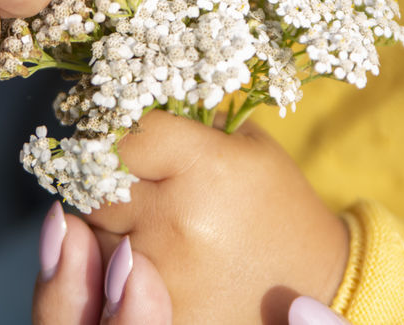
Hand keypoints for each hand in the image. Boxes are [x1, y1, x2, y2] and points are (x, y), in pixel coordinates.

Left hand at [32, 112, 347, 324]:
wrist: (311, 282)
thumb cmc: (275, 202)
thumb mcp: (246, 144)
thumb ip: (186, 120)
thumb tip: (124, 99)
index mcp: (206, 169)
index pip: (127, 135)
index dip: (126, 132)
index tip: (133, 137)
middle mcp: (178, 221)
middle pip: (98, 184)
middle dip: (109, 176)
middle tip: (138, 177)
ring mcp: (163, 275)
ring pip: (93, 231)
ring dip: (110, 220)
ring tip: (151, 218)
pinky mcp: (159, 314)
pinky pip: (104, 279)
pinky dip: (115, 266)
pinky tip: (149, 255)